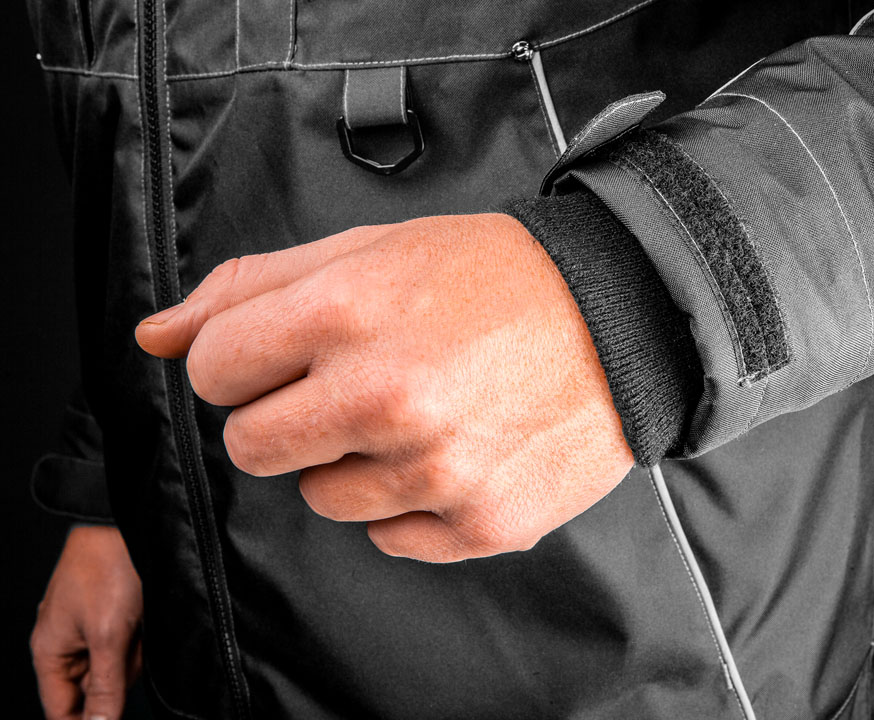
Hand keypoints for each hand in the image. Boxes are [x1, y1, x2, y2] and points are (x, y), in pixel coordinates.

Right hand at [31, 525, 142, 719]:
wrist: (127, 520)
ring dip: (136, 647)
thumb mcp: (109, 636)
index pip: (61, 710)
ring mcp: (92, 624)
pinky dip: (143, 630)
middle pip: (98, 686)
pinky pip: (133, 637)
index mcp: (50, 651)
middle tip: (130, 640)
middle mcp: (67, 640)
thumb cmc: (107, 566)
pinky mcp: (117, 610)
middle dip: (122, 670)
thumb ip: (106, 686)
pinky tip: (146, 612)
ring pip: (121, 661)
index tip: (113, 718)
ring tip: (139, 619)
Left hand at [135, 213, 633, 561]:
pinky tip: (454, 451)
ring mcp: (434, 469)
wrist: (622, 317)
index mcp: (346, 313)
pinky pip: (389, 538)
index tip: (286, 356)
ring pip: (321, 500)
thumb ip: (251, 288)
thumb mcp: (370, 250)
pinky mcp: (478, 522)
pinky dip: (410, 503)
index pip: (211, 371)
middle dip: (285, 418)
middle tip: (352, 387)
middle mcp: (385, 397)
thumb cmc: (494, 278)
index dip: (243, 363)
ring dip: (355, 462)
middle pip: (251, 448)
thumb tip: (155, 336)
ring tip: (420, 414)